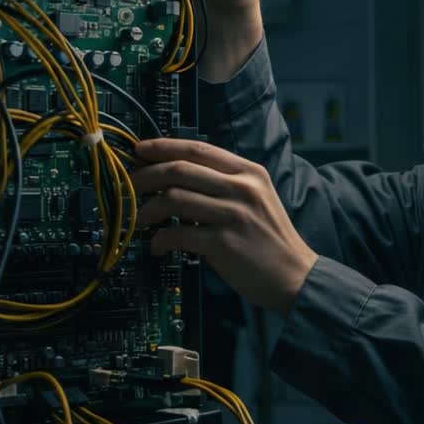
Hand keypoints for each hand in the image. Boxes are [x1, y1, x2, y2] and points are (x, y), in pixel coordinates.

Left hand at [131, 139, 317, 314]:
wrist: (295, 276)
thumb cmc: (270, 240)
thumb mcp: (257, 199)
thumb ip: (224, 184)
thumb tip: (176, 180)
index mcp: (249, 172)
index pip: (197, 149)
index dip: (163, 147)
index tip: (139, 150)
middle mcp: (242, 188)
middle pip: (179, 169)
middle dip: (145, 176)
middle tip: (128, 187)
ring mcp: (234, 214)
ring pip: (173, 198)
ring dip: (146, 210)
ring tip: (137, 221)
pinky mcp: (224, 242)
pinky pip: (178, 234)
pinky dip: (159, 240)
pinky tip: (157, 247)